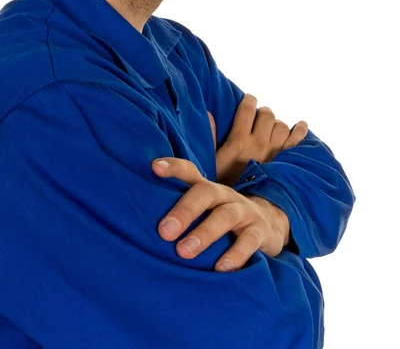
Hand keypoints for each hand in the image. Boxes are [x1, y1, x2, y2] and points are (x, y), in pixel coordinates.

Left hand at [151, 157, 288, 271]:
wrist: (270, 225)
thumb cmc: (223, 221)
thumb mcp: (205, 211)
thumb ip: (181, 213)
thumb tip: (139, 227)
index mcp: (208, 190)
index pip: (190, 172)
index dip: (174, 167)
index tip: (154, 167)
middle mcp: (225, 196)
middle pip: (206, 192)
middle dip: (184, 210)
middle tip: (164, 232)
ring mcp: (245, 211)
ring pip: (225, 215)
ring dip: (204, 233)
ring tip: (184, 252)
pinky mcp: (260, 231)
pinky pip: (249, 240)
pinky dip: (236, 254)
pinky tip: (221, 268)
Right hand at [209, 94, 307, 185]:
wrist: (242, 209)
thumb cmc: (223, 186)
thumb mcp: (212, 162)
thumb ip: (211, 137)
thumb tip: (209, 114)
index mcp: (239, 141)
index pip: (247, 110)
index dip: (249, 101)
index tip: (249, 99)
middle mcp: (259, 143)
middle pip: (267, 115)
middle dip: (263, 113)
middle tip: (259, 119)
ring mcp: (274, 152)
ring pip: (281, 125)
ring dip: (276, 124)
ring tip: (271, 128)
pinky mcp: (285, 161)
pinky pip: (297, 140)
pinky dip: (300, 130)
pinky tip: (300, 125)